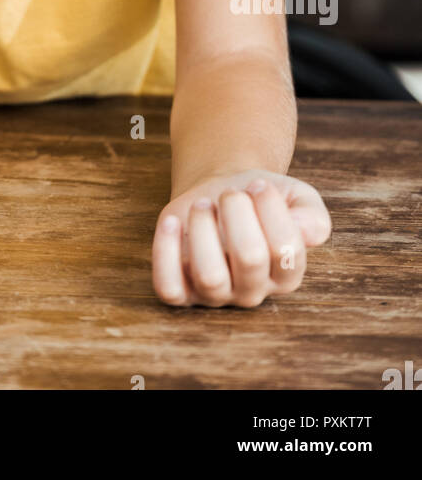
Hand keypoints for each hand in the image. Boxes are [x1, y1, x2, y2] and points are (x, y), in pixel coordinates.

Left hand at [152, 170, 331, 307]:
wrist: (219, 192)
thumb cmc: (260, 197)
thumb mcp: (296, 197)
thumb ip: (312, 215)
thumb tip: (305, 232)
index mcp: (286, 274)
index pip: (286, 251)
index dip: (272, 209)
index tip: (259, 184)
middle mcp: (253, 291)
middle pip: (249, 259)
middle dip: (237, 211)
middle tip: (231, 193)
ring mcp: (215, 294)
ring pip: (210, 277)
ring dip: (203, 229)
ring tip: (203, 205)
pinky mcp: (181, 289)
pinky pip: (169, 287)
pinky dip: (166, 253)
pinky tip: (173, 222)